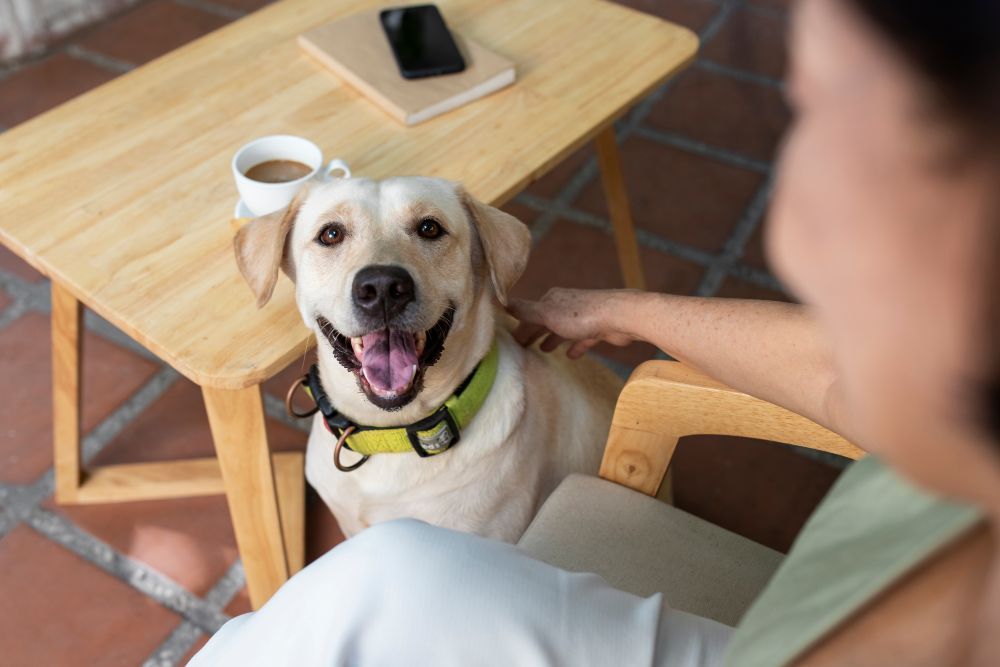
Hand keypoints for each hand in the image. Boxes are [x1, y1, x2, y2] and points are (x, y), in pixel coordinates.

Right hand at [507, 288, 639, 357]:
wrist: (619, 317)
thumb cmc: (580, 316)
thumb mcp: (546, 314)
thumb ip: (525, 310)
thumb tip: (501, 301)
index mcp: (552, 300)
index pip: (530, 314)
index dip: (521, 327)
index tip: (512, 342)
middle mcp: (566, 305)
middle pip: (546, 322)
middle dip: (535, 333)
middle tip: (524, 348)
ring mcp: (583, 317)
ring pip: (564, 330)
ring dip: (554, 339)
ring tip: (545, 350)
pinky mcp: (598, 329)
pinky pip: (583, 339)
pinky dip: (576, 346)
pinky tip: (572, 355)